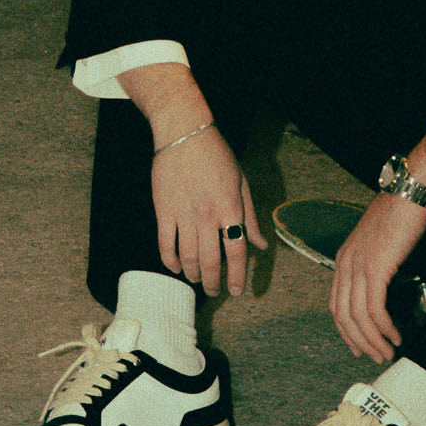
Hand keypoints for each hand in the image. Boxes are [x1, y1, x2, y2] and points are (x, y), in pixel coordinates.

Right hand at [151, 128, 266, 297]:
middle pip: (210, 261)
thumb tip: (261, 244)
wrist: (185, 135)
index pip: (237, 251)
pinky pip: (165, 244)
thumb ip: (250, 217)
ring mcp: (184, 214)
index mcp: (230, 208)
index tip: (236, 290)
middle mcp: (208, 215)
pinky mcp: (164, 210)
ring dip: (192, 274)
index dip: (237, 275)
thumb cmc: (218, 156)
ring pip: (187, 256)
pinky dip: (170, 260)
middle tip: (215, 291)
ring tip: (196, 280)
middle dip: (213, 282)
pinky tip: (175, 267)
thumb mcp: (242, 184)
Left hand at [330, 193, 425, 363]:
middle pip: (343, 316)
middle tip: (375, 356)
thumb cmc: (398, 214)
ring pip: (358, 317)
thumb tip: (384, 284)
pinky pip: (374, 309)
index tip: (358, 345)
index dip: (345, 330)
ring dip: (373, 340)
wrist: (407, 194)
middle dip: (358, 342)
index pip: (336, 304)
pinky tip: (395, 335)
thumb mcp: (378, 242)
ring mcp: (358, 267)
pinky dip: (384, 327)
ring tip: (387, 352)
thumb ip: (375, 263)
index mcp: (343, 259)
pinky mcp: (375, 269)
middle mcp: (345, 265)